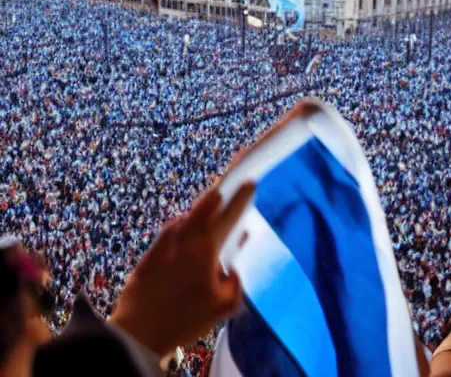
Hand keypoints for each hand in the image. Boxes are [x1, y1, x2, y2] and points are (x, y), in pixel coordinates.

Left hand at [110, 182, 253, 356]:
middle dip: (221, 189)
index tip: (250, 183)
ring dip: (204, 206)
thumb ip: (235, 280)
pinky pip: (175, 228)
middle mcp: (185, 235)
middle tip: (231, 181)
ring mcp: (166, 239)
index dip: (242, 197)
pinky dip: (187, 223)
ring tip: (215, 201)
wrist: (139, 330)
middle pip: (207, 203)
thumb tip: (234, 264)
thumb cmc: (185, 319)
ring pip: (190, 214)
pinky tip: (191, 229)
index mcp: (206, 246)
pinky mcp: (152, 249)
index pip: (229, 214)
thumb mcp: (223, 305)